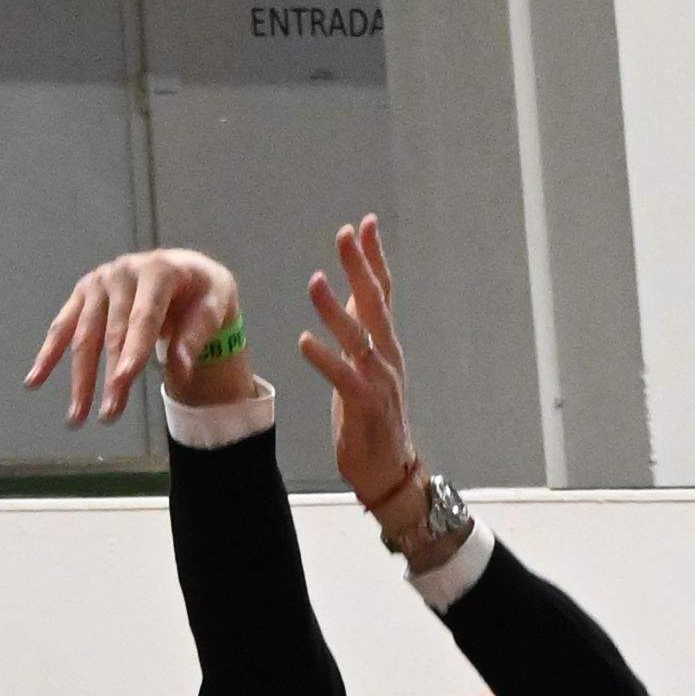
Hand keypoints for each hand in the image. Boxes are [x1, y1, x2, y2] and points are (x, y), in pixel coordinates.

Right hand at [24, 245, 255, 428]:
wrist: (185, 270)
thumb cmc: (202, 292)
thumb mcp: (214, 306)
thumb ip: (196, 336)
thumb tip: (180, 369)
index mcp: (157, 270)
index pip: (143, 317)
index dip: (133, 350)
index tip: (123, 382)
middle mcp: (122, 272)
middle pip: (111, 332)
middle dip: (109, 376)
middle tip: (109, 415)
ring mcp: (98, 281)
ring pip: (84, 335)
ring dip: (79, 378)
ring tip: (77, 416)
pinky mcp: (83, 293)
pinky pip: (63, 327)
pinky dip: (48, 355)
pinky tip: (34, 380)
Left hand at [297, 216, 420, 523]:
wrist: (389, 471)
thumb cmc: (372, 420)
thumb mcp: (364, 369)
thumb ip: (358, 335)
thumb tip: (348, 299)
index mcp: (386, 345)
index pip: (382, 293)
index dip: (374, 259)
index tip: (364, 224)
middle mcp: (387, 356)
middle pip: (374, 303)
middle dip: (360, 267)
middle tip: (345, 234)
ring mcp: (380, 381)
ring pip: (359, 336)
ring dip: (335, 309)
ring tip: (315, 281)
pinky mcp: (367, 406)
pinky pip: (344, 377)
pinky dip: (325, 358)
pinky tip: (305, 341)